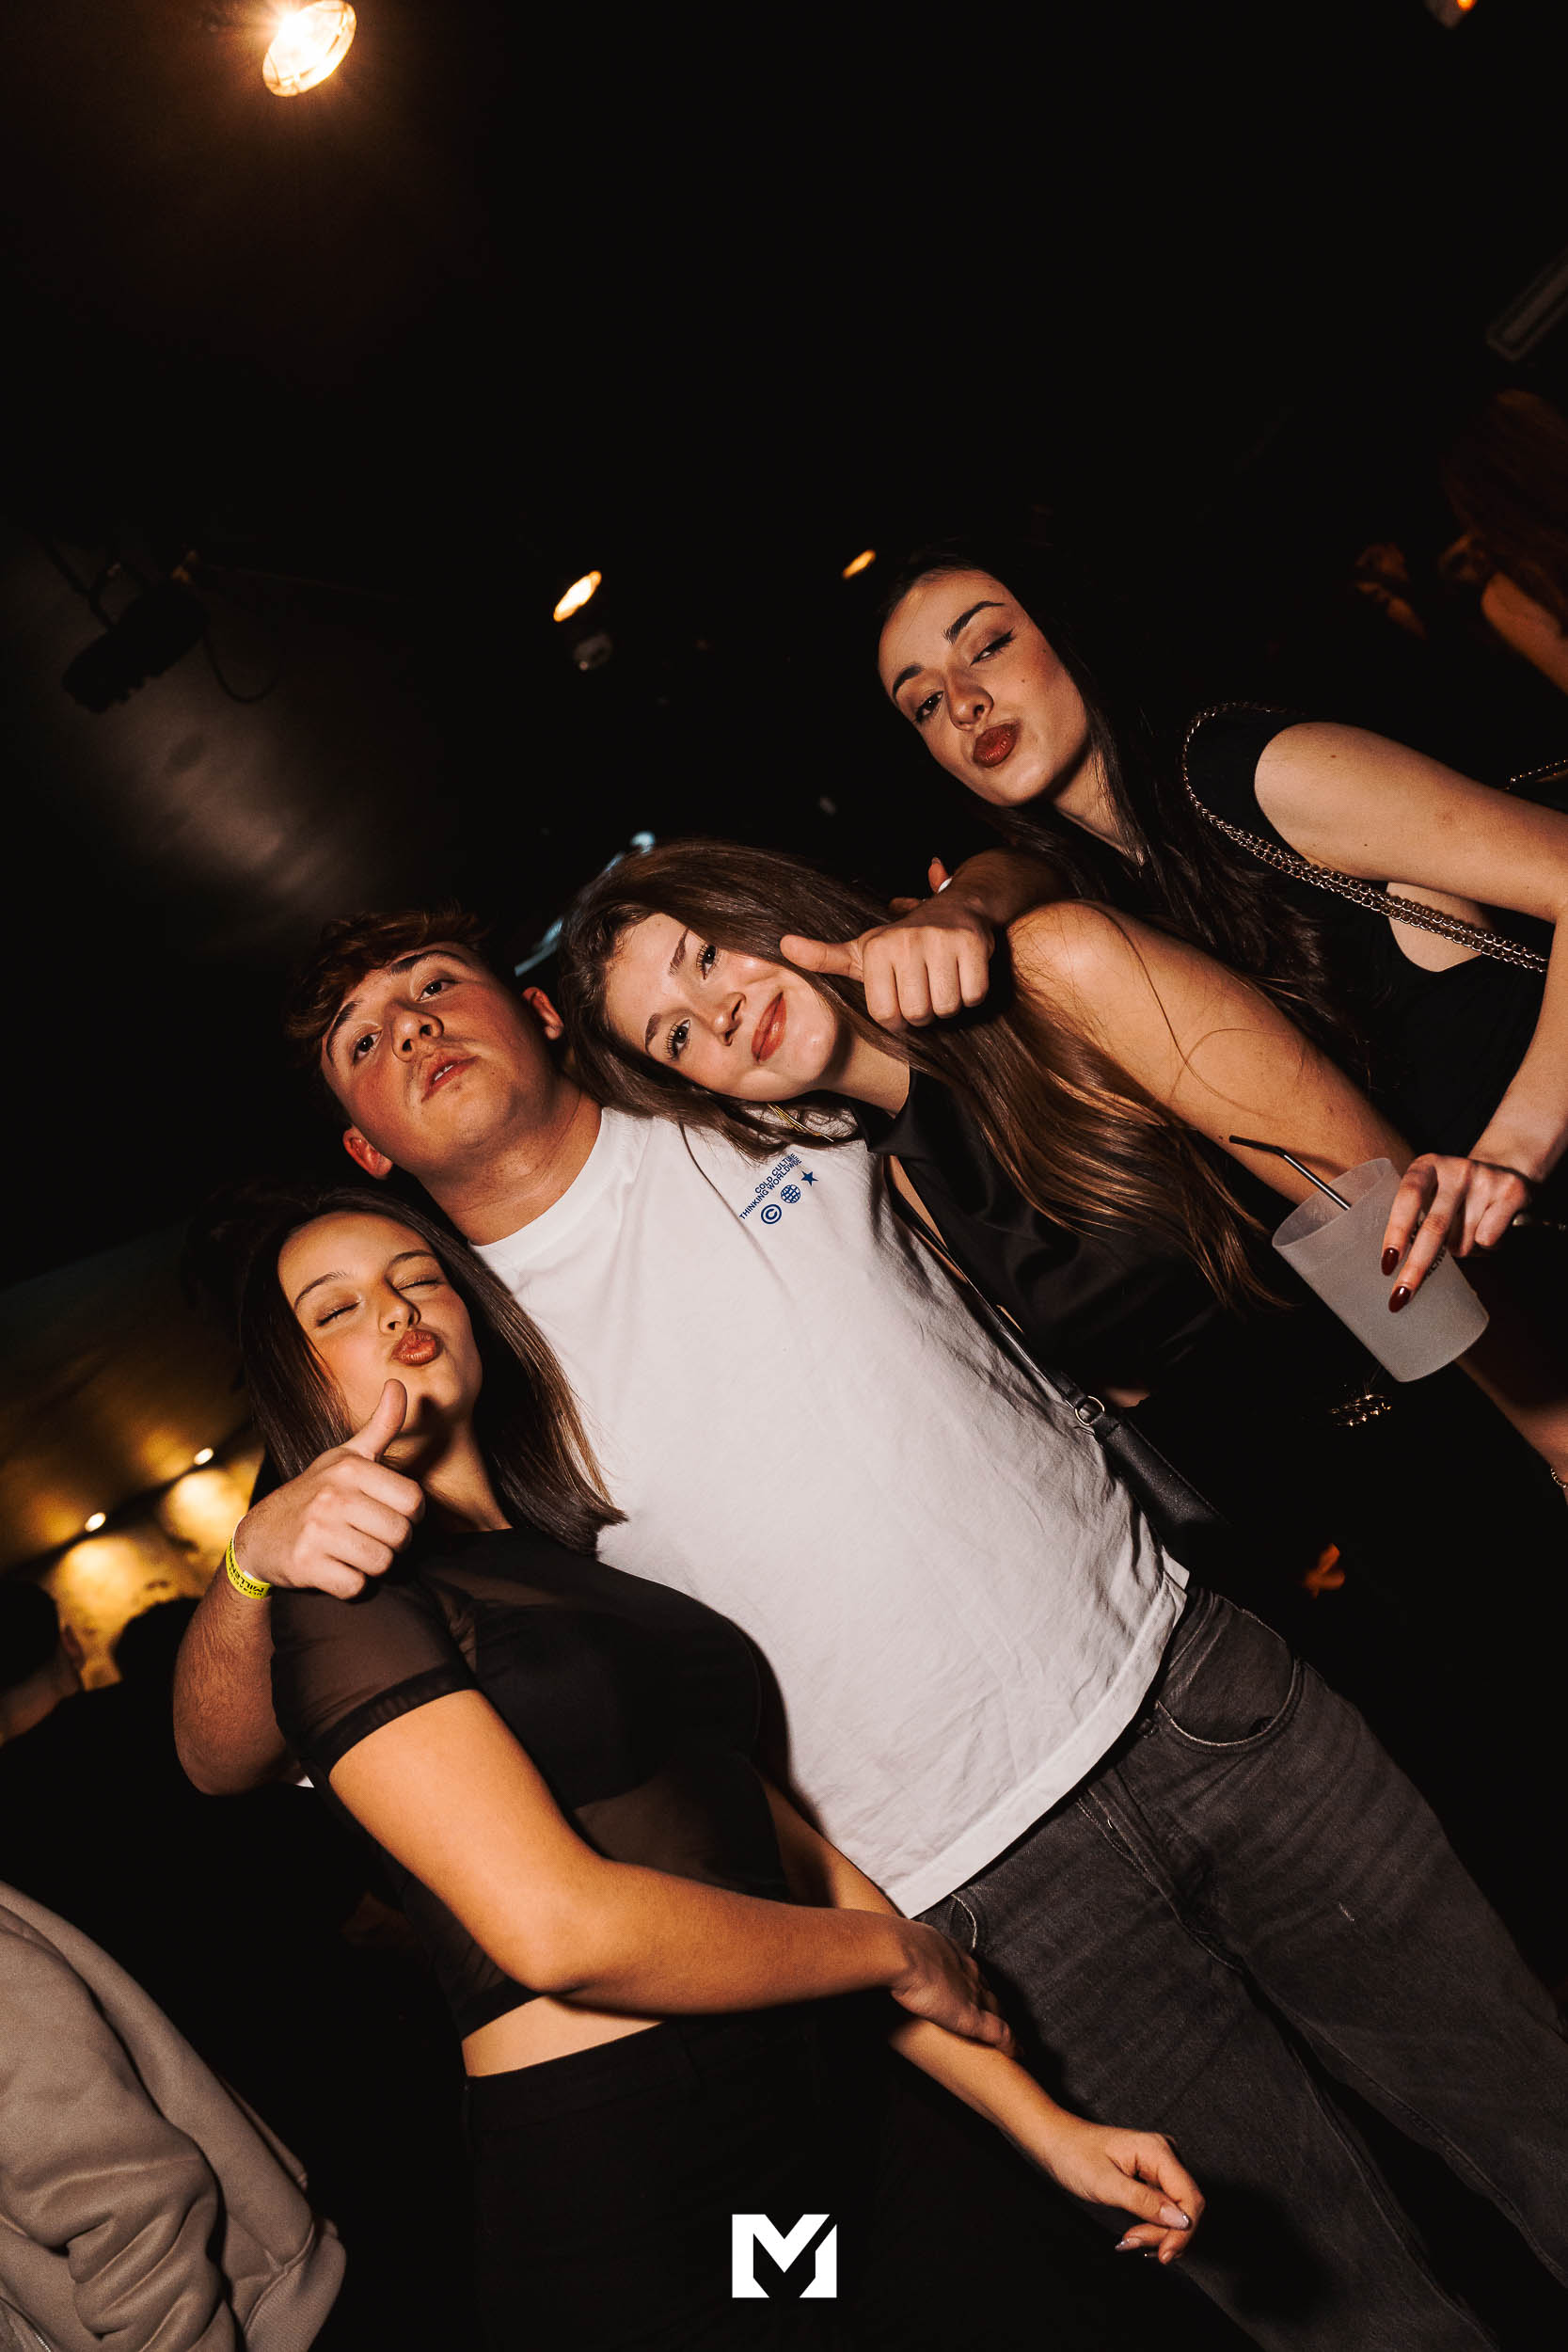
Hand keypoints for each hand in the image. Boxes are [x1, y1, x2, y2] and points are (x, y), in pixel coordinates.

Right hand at [231, 1381, 423, 1598]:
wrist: (260, 1535)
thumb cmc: (314, 1493)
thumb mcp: (346, 1456)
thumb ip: (381, 1425)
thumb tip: (399, 1384)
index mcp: (350, 1468)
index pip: (414, 1501)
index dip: (410, 1514)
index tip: (390, 1513)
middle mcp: (332, 1496)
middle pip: (401, 1535)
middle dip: (392, 1543)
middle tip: (369, 1536)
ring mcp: (317, 1530)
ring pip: (382, 1563)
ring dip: (373, 1565)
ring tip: (352, 1551)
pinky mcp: (305, 1564)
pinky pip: (356, 1586)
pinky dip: (351, 1584)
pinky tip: (335, 1568)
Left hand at [780, 860, 996, 1029]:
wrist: (956, 909)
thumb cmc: (903, 942)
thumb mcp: (861, 951)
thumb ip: (825, 956)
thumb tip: (784, 946)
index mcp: (877, 948)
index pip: (888, 1017)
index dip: (898, 1018)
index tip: (901, 997)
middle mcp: (907, 941)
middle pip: (918, 1015)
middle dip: (925, 1012)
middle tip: (925, 989)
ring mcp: (942, 941)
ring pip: (947, 1008)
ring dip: (949, 1004)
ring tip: (942, 981)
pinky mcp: (973, 944)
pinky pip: (973, 995)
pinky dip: (972, 994)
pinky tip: (962, 975)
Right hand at [887, 1920, 1013, 2050]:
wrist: (901, 1954)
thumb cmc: (895, 1947)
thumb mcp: (903, 1944)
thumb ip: (904, 1952)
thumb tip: (888, 1954)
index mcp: (953, 1954)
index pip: (972, 1973)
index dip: (975, 1985)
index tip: (973, 1993)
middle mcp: (968, 1972)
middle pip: (988, 1990)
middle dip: (992, 2002)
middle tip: (995, 2015)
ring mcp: (973, 1994)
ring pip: (997, 2009)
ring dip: (1002, 2020)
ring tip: (1005, 2034)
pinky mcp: (972, 2017)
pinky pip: (1000, 2033)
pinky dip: (1010, 2044)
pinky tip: (1017, 2053)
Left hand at [1037, 2115, 1203, 2264]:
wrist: (1057, 2143)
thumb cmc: (1075, 2156)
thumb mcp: (1106, 2184)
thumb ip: (1144, 2202)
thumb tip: (1182, 2221)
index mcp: (1158, 2150)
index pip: (1190, 2198)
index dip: (1183, 2232)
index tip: (1163, 2255)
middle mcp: (1166, 2155)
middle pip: (1185, 2208)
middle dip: (1164, 2234)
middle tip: (1131, 2243)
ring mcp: (1161, 2167)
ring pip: (1176, 2213)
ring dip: (1157, 2234)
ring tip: (1128, 2240)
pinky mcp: (1154, 2177)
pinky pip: (1166, 2210)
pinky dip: (1154, 2228)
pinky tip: (1136, 2235)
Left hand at [1381, 1154, 1533, 1305]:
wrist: (1505, 1168)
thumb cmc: (1454, 1194)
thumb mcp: (1430, 1194)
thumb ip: (1415, 1219)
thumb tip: (1397, 1268)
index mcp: (1426, 1166)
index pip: (1408, 1199)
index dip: (1396, 1231)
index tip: (1388, 1264)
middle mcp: (1456, 1169)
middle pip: (1435, 1227)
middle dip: (1416, 1267)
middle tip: (1401, 1296)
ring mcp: (1485, 1179)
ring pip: (1462, 1242)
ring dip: (1460, 1250)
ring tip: (1467, 1230)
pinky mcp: (1512, 1192)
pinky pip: (1487, 1240)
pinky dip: (1485, 1247)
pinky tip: (1490, 1229)